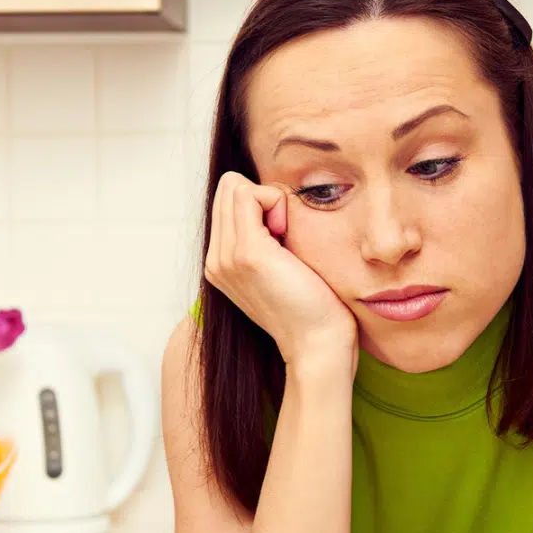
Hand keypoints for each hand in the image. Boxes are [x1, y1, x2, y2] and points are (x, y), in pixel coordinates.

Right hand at [204, 172, 357, 370]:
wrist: (317, 345)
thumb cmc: (312, 307)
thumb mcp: (280, 268)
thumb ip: (267, 239)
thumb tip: (275, 204)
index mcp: (221, 264)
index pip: (227, 199)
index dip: (260, 204)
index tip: (283, 236)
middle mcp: (216, 260)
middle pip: (228, 187)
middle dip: (262, 198)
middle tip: (286, 234)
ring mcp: (226, 257)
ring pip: (235, 187)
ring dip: (270, 201)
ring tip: (286, 239)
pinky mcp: (247, 253)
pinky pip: (250, 194)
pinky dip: (276, 203)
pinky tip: (289, 236)